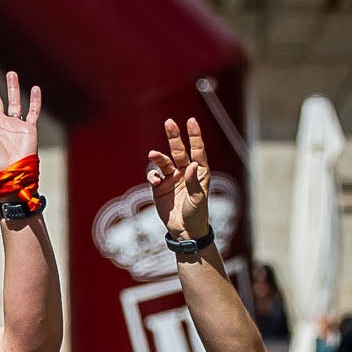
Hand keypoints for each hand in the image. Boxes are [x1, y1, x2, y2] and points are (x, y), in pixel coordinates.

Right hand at [146, 117, 215, 241]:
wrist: (184, 230)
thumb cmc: (197, 214)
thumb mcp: (198, 198)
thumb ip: (193, 181)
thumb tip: (191, 164)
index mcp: (199, 171)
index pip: (197, 149)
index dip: (194, 135)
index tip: (191, 121)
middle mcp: (185, 172)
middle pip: (179, 150)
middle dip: (174, 137)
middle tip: (169, 123)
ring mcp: (172, 179)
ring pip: (165, 162)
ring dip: (159, 157)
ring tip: (152, 154)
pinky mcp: (160, 187)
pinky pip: (154, 176)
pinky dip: (153, 175)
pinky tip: (155, 180)